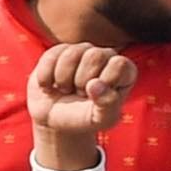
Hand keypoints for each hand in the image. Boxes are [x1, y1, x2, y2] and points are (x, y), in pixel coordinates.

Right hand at [25, 40, 132, 166]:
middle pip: (94, 56)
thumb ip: (108, 104)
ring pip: (71, 55)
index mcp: (124, 70)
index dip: (105, 81)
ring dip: (63, 80)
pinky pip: (50, 58)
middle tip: (80, 93)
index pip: (119, 63)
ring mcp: (81, 51)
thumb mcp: (101, 119)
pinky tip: (50, 85)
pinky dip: (46, 78)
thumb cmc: (84, 118)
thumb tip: (95, 84)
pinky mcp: (58, 51)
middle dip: (82, 81)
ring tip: (66, 89)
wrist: (54, 120)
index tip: (98, 97)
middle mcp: (105, 56)